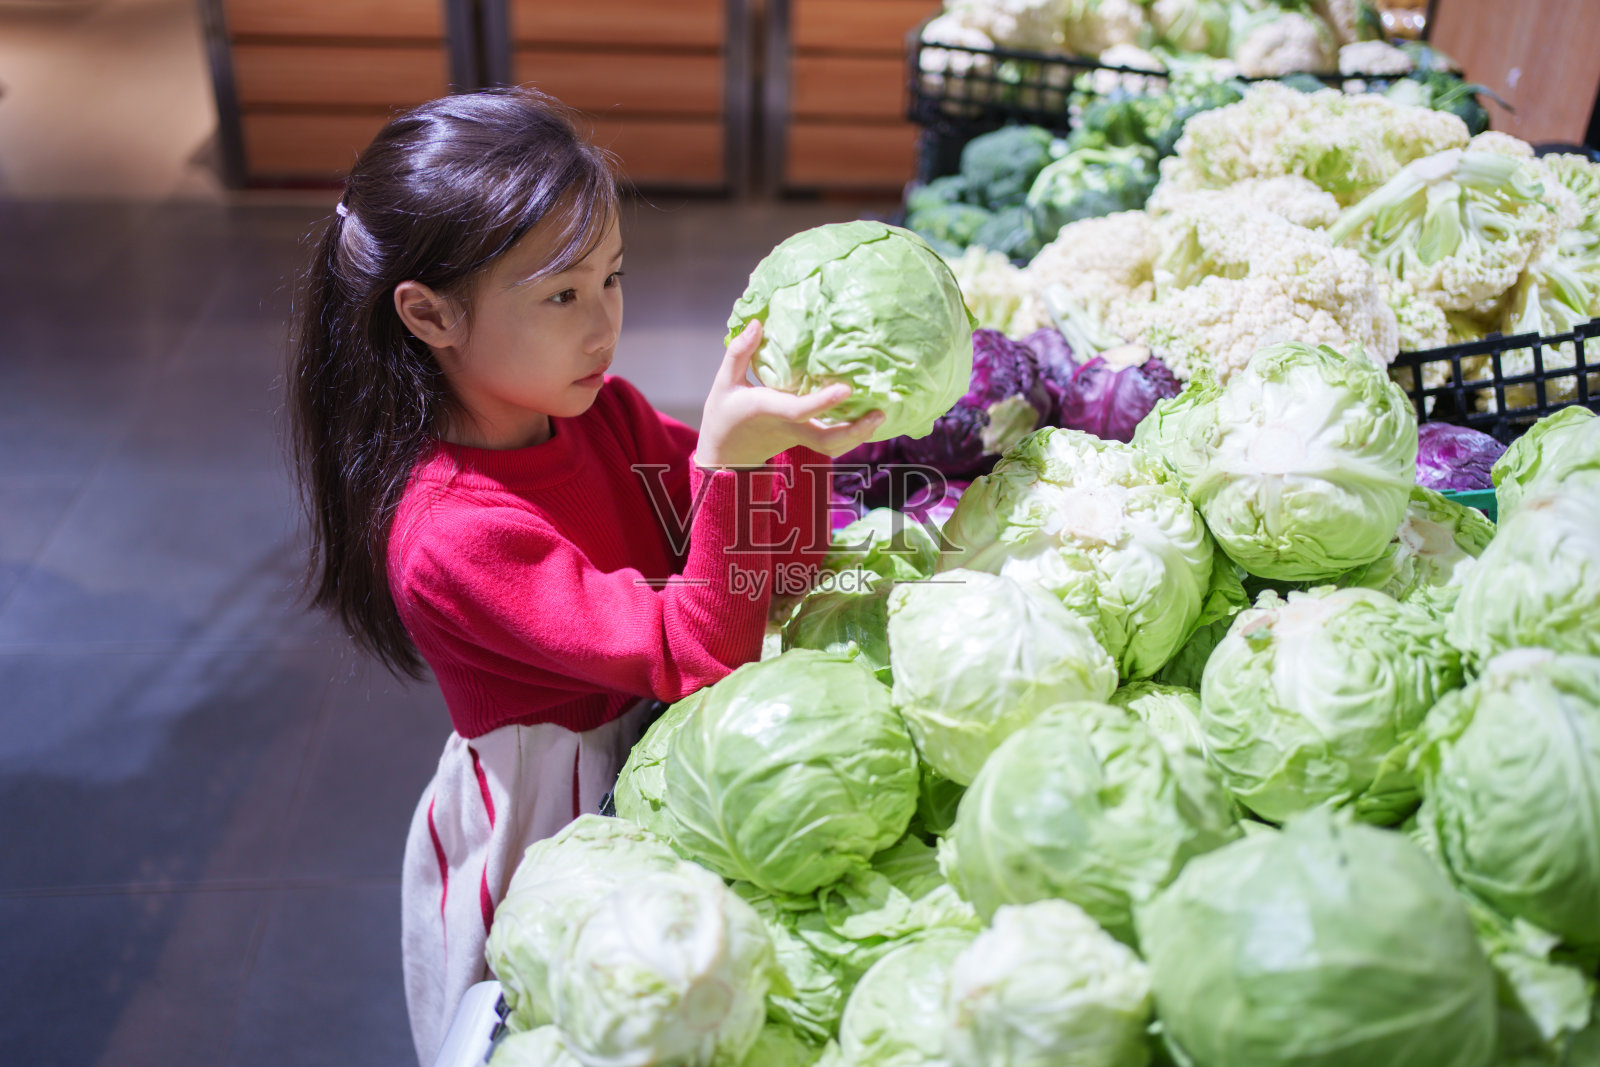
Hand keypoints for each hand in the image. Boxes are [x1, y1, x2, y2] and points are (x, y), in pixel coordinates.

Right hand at [696, 320, 884, 468]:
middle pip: (826, 440)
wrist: (724, 454)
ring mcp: (798, 439)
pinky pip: (831, 444)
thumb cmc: (723, 415)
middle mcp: (787, 428)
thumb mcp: (723, 382)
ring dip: (858, 436)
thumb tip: (757, 323)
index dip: (823, 401)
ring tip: (879, 416)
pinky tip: (867, 421)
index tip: (847, 388)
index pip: (798, 409)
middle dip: (854, 431)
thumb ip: (739, 352)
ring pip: (832, 447)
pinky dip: (851, 437)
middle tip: (879, 413)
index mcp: (767, 411)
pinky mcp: (804, 442)